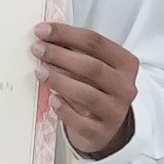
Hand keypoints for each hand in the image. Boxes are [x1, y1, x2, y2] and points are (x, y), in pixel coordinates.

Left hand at [32, 20, 141, 158]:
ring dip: (60, 80)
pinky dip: (65, 110)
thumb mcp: (94, 68)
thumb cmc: (95, 89)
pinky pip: (81, 122)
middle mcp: (125, 87)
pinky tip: (52, 100)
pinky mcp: (101, 133)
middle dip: (60, 55)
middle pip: (91, 67)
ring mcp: (115, 112)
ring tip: (39, 71)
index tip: (42, 30)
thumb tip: (45, 36)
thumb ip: (76, 52)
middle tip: (37, 49)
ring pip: (87, 94)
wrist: (104, 127)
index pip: (96, 43)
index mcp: (126, 64)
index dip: (67, 34)